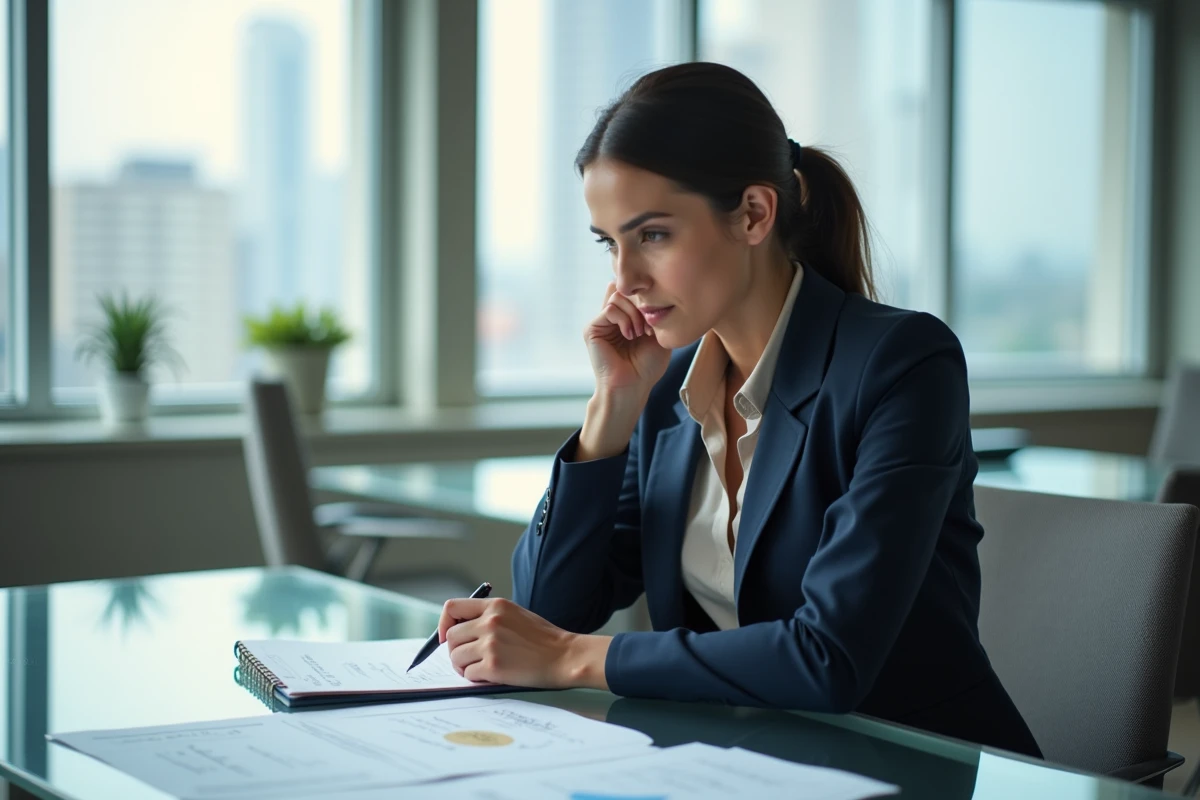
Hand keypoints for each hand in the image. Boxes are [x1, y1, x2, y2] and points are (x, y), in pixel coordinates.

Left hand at [438, 597, 610, 689]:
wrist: (565, 656)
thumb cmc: (544, 639)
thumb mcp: (515, 614)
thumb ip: (489, 617)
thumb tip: (459, 631)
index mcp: (496, 606)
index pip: (452, 607)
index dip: (444, 624)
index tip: (446, 637)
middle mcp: (490, 622)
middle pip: (451, 637)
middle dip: (455, 651)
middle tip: (469, 660)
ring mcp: (490, 644)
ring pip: (456, 658)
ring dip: (464, 667)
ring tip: (481, 669)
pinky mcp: (493, 666)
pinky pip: (468, 675)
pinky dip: (475, 679)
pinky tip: (491, 676)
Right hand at [584, 282, 670, 397]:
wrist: (633, 386)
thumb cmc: (647, 367)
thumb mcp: (658, 334)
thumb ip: (651, 311)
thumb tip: (643, 289)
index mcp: (625, 319)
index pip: (631, 292)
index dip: (645, 298)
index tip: (656, 319)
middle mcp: (611, 319)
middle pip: (626, 290)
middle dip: (641, 305)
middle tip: (649, 328)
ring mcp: (601, 323)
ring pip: (618, 296)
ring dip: (634, 313)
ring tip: (640, 333)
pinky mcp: (592, 328)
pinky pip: (610, 308)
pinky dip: (624, 319)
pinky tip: (630, 335)